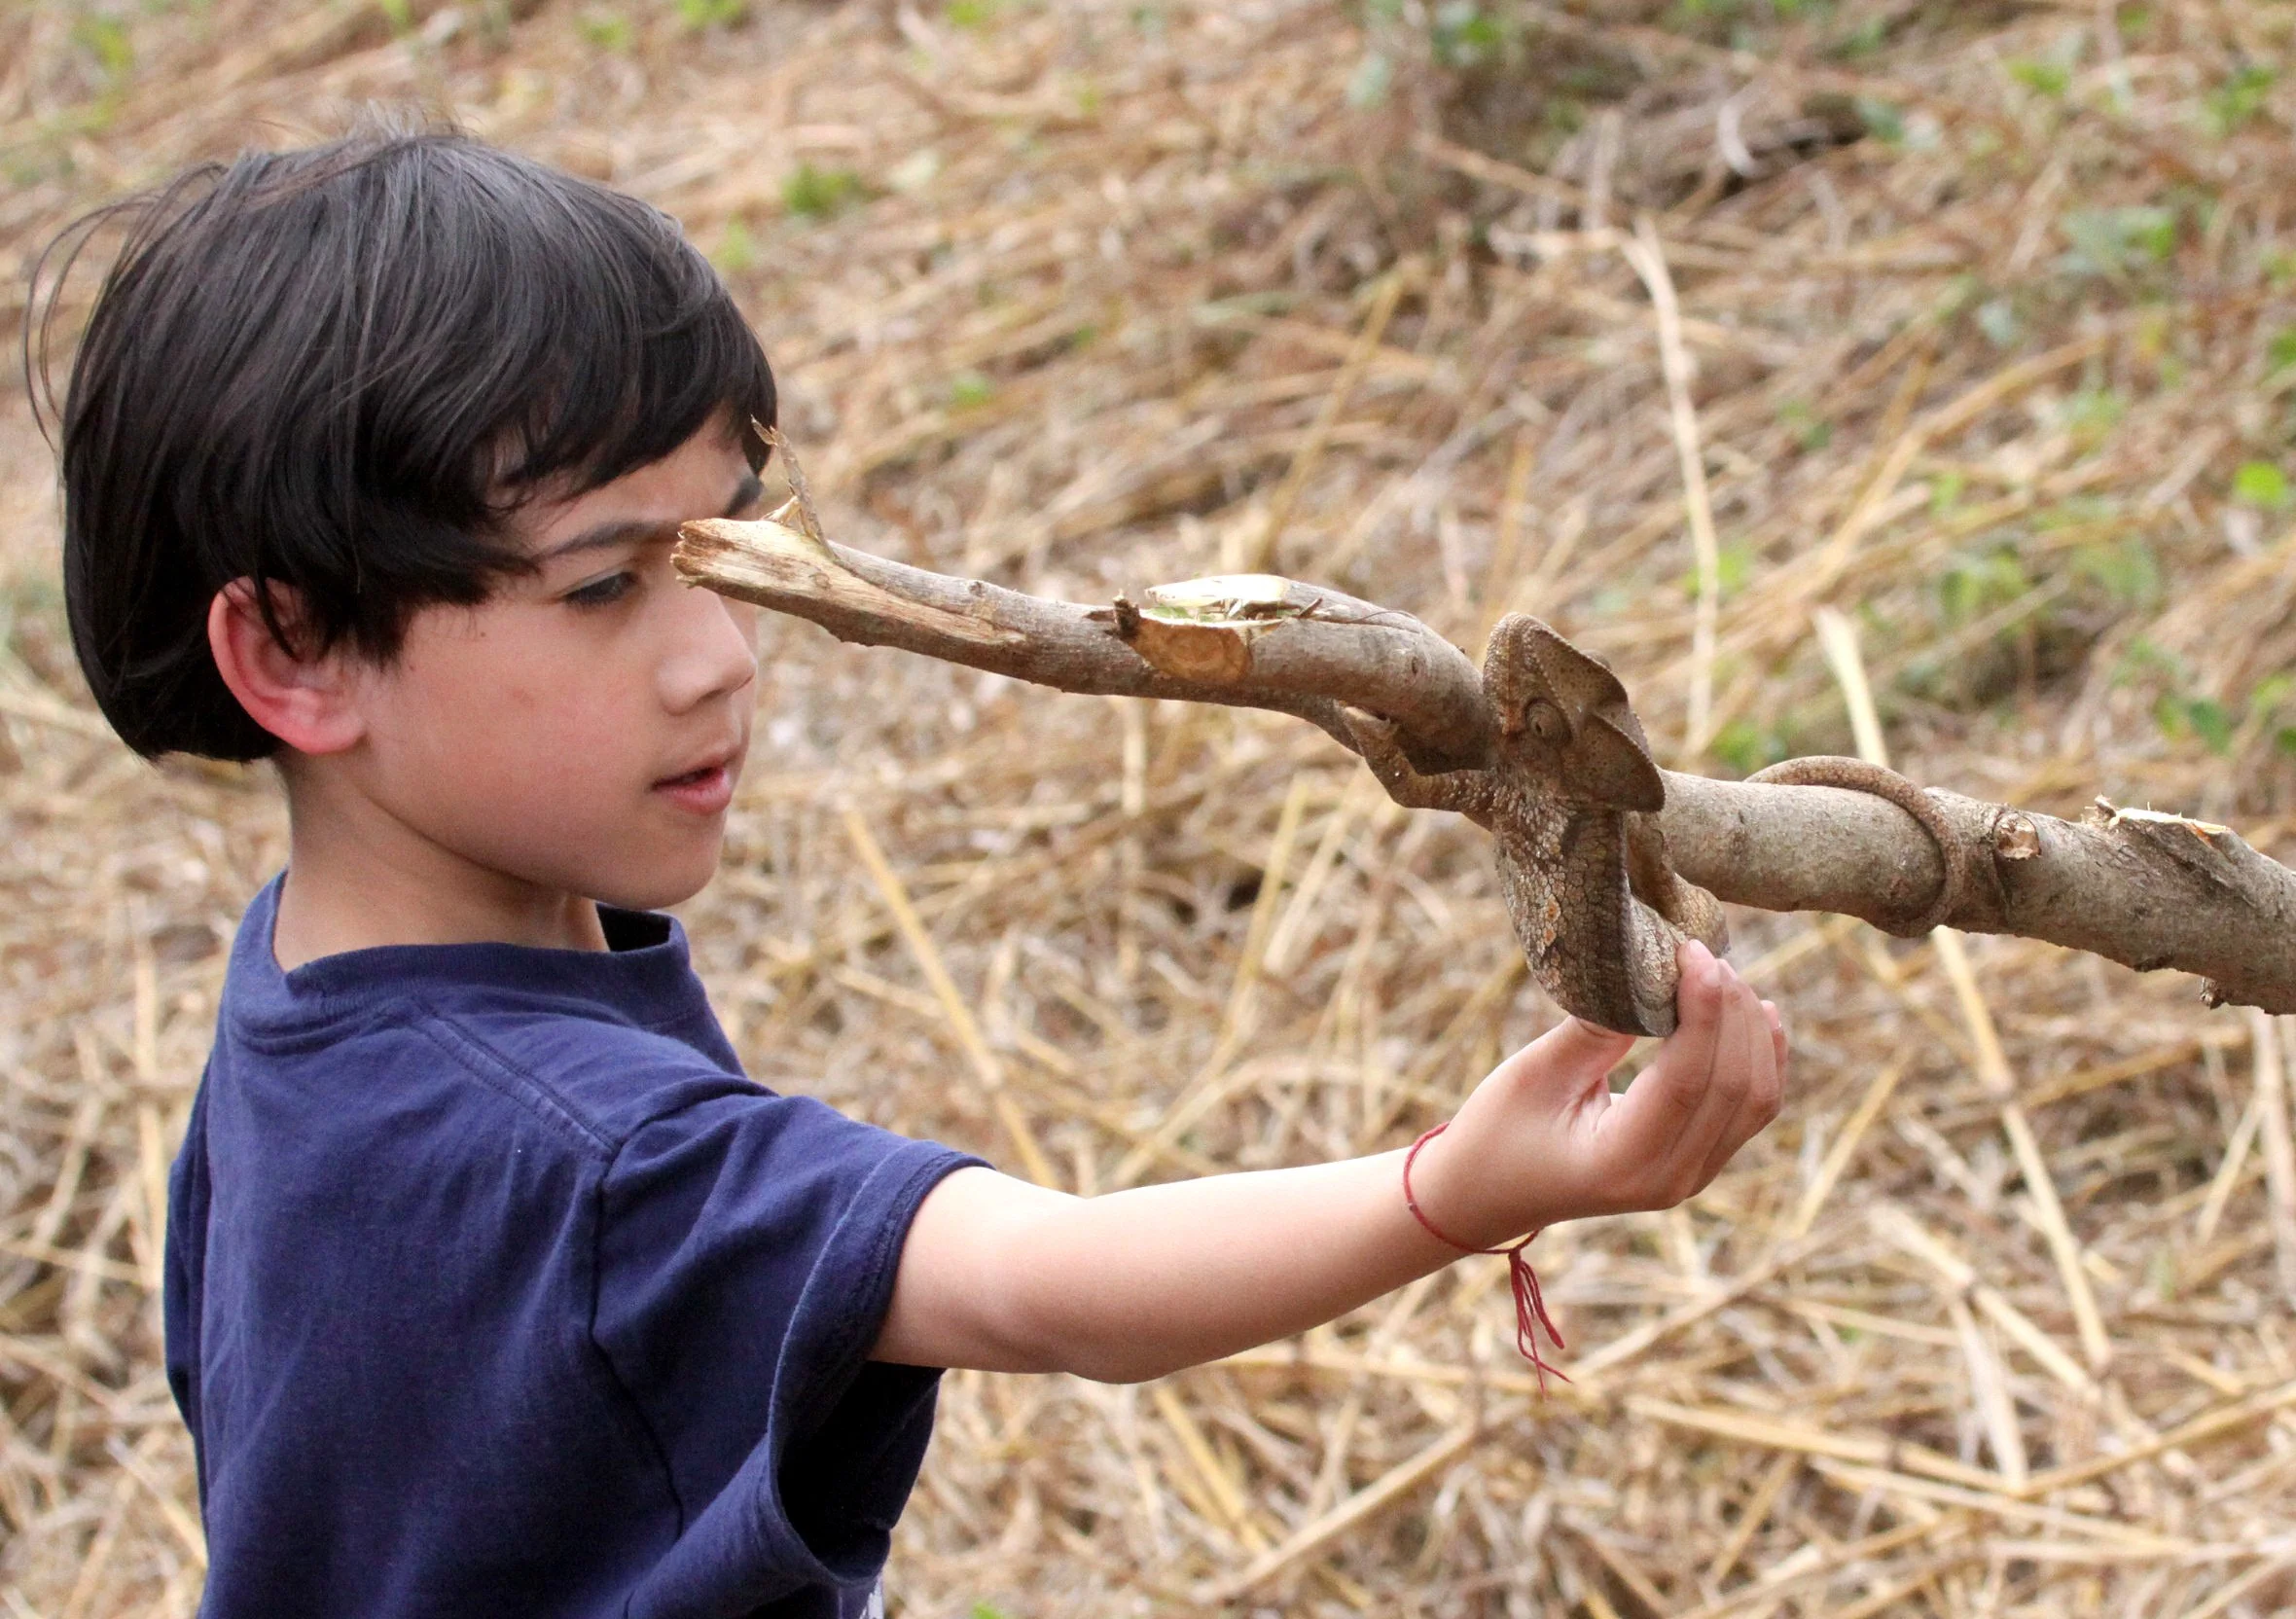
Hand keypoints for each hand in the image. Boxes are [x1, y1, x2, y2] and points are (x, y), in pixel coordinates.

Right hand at [1407, 940, 1784, 1246]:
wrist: (1486, 1193)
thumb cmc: (1495, 1131)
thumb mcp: (1534, 1074)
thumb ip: (1595, 1030)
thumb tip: (1652, 977)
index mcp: (1621, 1161)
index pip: (1687, 1080)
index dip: (1703, 1009)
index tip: (1693, 951)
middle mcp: (1669, 1180)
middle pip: (1734, 1087)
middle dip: (1730, 1010)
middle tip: (1702, 953)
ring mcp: (1690, 1178)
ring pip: (1756, 1098)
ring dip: (1750, 1030)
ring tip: (1723, 973)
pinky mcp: (1697, 1164)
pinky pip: (1751, 1111)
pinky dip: (1765, 1058)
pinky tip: (1761, 1014)